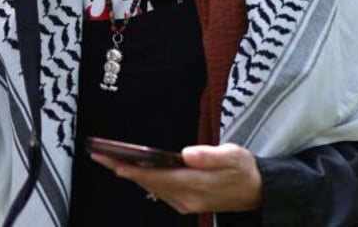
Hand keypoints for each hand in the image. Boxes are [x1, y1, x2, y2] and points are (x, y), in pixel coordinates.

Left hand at [91, 142, 261, 214]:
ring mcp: (185, 203)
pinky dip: (144, 180)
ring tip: (110, 159)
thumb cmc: (244, 169)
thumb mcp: (233, 155)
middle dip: (123, 169)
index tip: (113, 161)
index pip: (157, 177)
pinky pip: (159, 191)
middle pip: (149, 183)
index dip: (133, 170)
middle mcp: (187, 198)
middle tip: (99, 155)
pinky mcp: (186, 202)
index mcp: (196, 185)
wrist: (257, 192)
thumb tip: (187, 154)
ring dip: (130, 175)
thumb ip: (209, 155)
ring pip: (151, 188)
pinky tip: (134, 170)